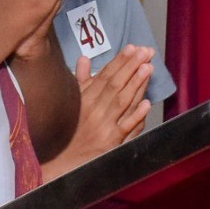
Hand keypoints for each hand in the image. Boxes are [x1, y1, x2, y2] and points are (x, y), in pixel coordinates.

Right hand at [41, 46, 153, 180]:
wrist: (61, 160)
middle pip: (116, 84)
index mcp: (84, 98)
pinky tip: (146, 103)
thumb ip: (81, 80)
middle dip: (132, 66)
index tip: (133, 48)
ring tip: (148, 67)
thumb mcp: (71, 101)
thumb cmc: (67, 128)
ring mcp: (103, 125)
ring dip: (136, 84)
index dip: (120, 61)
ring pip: (122, 101)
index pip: (105, 75)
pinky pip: (125, 127)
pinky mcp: (110, 142)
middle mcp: (94, 109)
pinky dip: (136, 115)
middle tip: (147, 52)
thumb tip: (85, 59)